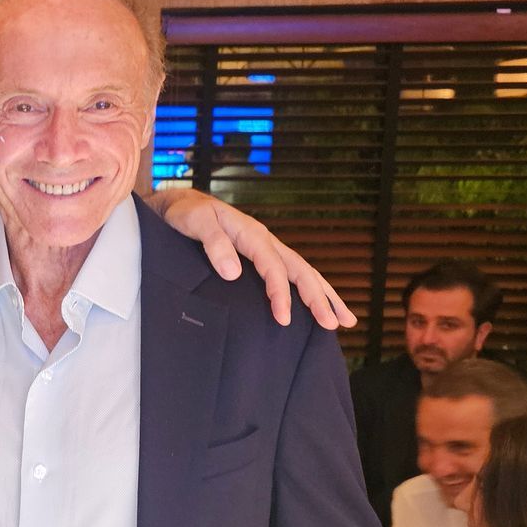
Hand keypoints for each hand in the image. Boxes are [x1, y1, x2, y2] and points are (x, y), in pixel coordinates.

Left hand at [151, 188, 355, 329]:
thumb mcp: (195, 222)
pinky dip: (309, 289)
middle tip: (333, 324)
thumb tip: (234, 273)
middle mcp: (265, 240)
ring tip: (345, 320)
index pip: (274, 267)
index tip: (284, 318)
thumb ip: (214, 244)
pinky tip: (318, 304)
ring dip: (324, 295)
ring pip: (303, 271)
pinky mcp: (260, 255)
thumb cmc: (186, 213)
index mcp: (252, 234)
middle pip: (300, 270)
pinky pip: (291, 272)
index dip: (281, 293)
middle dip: (318, 298)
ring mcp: (266, 248)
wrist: (181, 202)